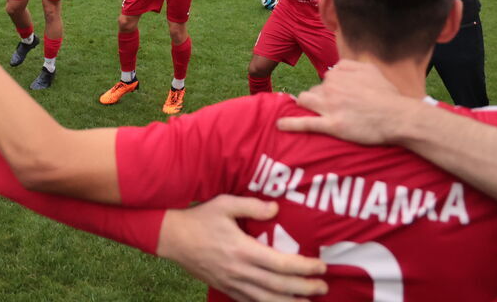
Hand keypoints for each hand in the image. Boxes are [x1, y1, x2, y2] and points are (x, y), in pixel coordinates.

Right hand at [157, 196, 326, 300]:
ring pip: (266, 300)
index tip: (321, 267)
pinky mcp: (225, 288)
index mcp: (243, 250)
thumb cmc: (199, 218)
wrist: (172, 238)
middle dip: (304, 289)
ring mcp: (232, 283)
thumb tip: (276, 209)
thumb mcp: (224, 204)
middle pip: (279, 286)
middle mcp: (240, 271)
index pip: (281, 264)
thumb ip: (251, 206)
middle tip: (323, 288)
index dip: (304, 268)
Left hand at [276, 60, 417, 145]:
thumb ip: (350, 65)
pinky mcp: (331, 125)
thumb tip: (336, 67)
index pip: (325, 80)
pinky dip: (290, 123)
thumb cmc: (387, 95)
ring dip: (304, 106)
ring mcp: (329, 106)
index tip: (338, 97)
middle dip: (318, 98)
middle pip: (314, 91)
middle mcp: (331, 87)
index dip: (331, 90)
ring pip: (305, 102)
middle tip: (329, 109)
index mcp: (339, 74)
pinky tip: (280, 124)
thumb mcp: (371, 70)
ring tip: (307, 112)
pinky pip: (304, 123)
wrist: (397, 116)